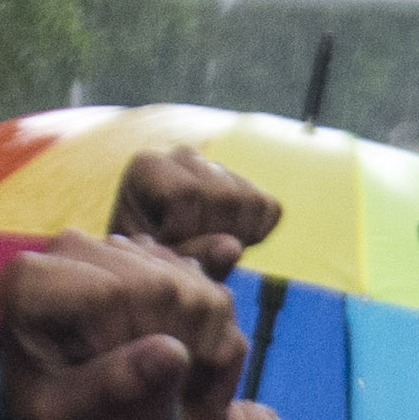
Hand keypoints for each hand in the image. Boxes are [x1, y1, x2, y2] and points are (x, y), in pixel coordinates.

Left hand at [0, 233, 243, 419]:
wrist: (72, 419)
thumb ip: (109, 389)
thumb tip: (173, 352)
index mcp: (29, 281)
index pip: (111, 293)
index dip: (130, 346)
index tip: (118, 391)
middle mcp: (75, 248)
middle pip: (163, 286)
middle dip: (174, 354)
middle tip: (155, 406)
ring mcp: (124, 249)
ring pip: (200, 292)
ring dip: (203, 359)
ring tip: (169, 397)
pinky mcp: (163, 262)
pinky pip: (219, 298)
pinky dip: (218, 351)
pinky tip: (186, 378)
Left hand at [116, 146, 283, 283]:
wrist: (158, 259)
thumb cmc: (148, 258)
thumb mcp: (156, 261)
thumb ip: (189, 256)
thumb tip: (234, 248)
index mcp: (150, 166)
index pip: (188, 191)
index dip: (182, 232)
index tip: (165, 248)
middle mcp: (186, 158)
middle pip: (225, 195)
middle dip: (212, 236)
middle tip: (190, 254)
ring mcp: (219, 169)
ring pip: (251, 200)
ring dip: (236, 237)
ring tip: (207, 250)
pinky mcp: (248, 186)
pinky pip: (270, 208)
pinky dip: (257, 234)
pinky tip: (226, 243)